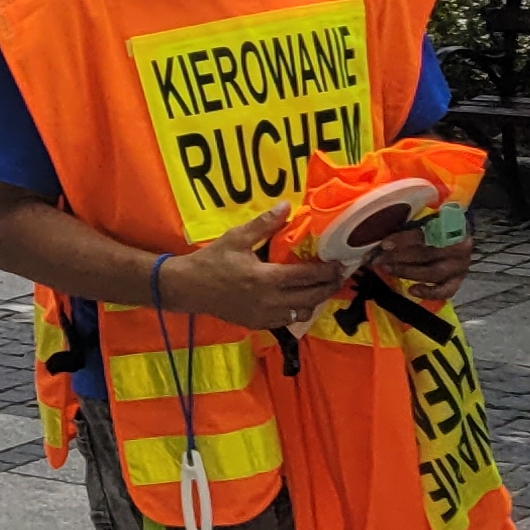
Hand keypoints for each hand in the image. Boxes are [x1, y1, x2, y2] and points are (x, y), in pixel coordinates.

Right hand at [163, 219, 338, 334]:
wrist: (189, 288)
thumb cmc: (212, 260)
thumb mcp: (237, 237)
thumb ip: (264, 224)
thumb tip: (287, 206)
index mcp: (266, 278)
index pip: (307, 276)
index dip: (327, 271)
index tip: (340, 264)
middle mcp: (269, 301)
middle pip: (311, 298)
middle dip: (328, 287)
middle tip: (338, 276)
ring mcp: (264, 315)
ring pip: (301, 313)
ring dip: (314, 301)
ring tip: (320, 288)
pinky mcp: (258, 323)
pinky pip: (286, 320)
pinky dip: (296, 311)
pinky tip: (297, 300)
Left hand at [373, 222, 475, 310]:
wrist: (455, 237)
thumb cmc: (434, 229)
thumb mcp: (420, 224)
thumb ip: (406, 232)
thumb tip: (384, 244)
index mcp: (448, 227)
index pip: (422, 234)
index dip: (402, 239)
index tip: (384, 245)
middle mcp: (457, 246)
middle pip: (425, 253)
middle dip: (398, 258)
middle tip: (378, 260)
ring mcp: (459, 265)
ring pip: (432, 272)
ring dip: (407, 272)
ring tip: (388, 271)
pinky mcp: (457, 280)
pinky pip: (445, 290)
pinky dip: (428, 292)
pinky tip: (412, 290)